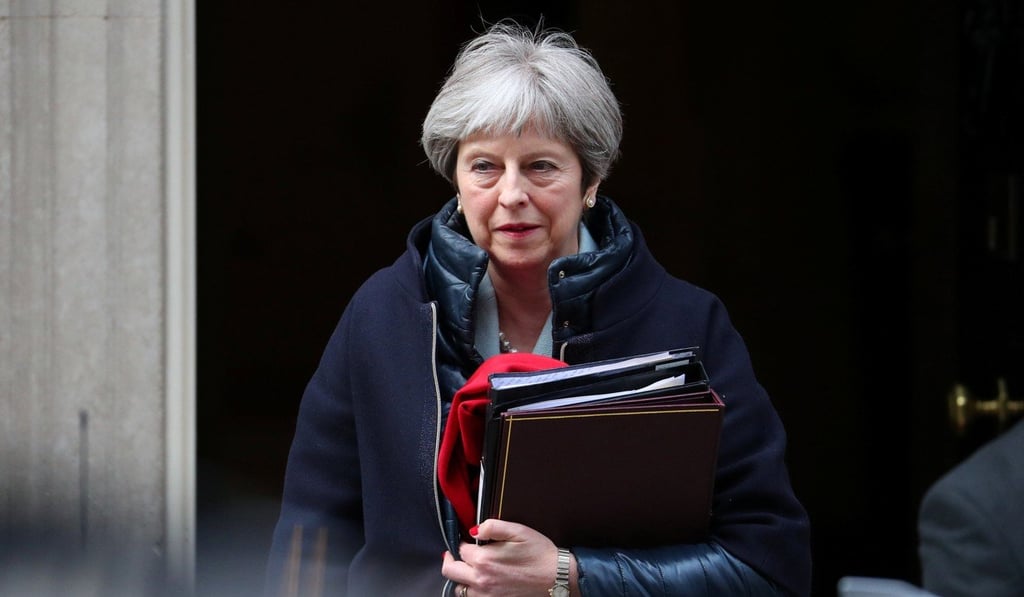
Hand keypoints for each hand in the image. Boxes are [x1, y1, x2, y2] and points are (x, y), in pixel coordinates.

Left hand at [441, 519, 576, 596]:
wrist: (558, 578)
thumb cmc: (540, 554)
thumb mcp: (519, 531)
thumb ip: (493, 526)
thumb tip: (474, 529)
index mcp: (484, 560)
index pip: (460, 549)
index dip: (464, 543)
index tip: (469, 542)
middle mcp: (481, 580)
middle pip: (450, 571)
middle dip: (450, 560)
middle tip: (453, 555)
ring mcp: (486, 596)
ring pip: (459, 589)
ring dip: (461, 579)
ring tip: (470, 571)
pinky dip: (472, 592)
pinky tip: (481, 585)